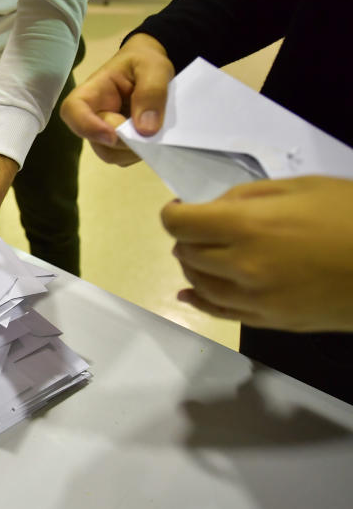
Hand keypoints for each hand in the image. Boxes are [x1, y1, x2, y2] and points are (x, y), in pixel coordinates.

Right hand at [60, 33, 173, 166]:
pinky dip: (141, 153)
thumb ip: (152, 92)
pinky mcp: (116, 145)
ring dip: (134, 149)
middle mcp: (91, 116)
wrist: (149, 69)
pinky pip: (124, 158)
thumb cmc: (144, 63)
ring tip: (156, 131)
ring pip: (110, 154)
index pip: (72, 111)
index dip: (86, 126)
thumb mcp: (154, 67)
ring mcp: (102, 133)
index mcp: (92, 91)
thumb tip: (146, 130)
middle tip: (152, 129)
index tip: (112, 135)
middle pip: (95, 139)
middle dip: (123, 141)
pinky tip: (154, 137)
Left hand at [161, 177, 352, 331]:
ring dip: (192, 266)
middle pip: (186, 253)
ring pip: (199, 284)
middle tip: (200, 227)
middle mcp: (241, 267)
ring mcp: (254, 299)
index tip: (181, 208)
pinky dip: (200, 300)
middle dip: (187, 237)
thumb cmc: (352, 215)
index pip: (180, 224)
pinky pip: (220, 312)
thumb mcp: (301, 187)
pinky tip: (190, 293)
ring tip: (202, 253)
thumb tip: (212, 209)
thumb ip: (247, 197)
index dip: (173, 213)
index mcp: (247, 227)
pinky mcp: (269, 321)